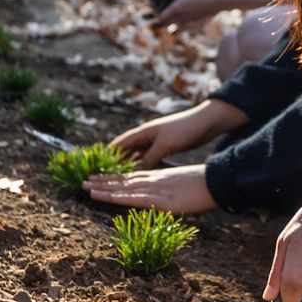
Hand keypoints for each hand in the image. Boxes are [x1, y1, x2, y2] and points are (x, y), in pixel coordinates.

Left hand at [83, 164, 217, 213]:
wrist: (218, 181)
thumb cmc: (205, 185)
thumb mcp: (183, 186)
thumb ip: (170, 190)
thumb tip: (164, 198)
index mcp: (159, 177)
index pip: (131, 177)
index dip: (114, 178)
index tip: (99, 178)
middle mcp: (153, 181)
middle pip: (124, 181)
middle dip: (103, 182)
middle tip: (84, 181)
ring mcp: (156, 189)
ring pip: (125, 188)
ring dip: (104, 189)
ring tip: (86, 188)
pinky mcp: (161, 199)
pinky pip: (135, 198)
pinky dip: (119, 197)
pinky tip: (106, 197)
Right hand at [109, 100, 244, 166]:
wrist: (205, 123)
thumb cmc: (184, 130)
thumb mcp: (165, 145)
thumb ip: (149, 158)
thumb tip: (133, 172)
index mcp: (143, 132)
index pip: (120, 144)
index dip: (107, 154)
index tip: (95, 165)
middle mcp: (146, 137)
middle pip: (125, 150)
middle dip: (114, 162)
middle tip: (102, 174)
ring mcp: (155, 142)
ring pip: (136, 155)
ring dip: (126, 165)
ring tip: (115, 177)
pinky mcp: (165, 148)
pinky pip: (147, 159)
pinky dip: (140, 166)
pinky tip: (137, 175)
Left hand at [152, 0, 225, 30]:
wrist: (220, 1)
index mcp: (176, 9)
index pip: (161, 17)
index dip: (158, 14)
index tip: (158, 8)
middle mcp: (182, 18)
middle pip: (168, 24)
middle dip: (165, 19)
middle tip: (167, 11)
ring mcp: (190, 23)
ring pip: (178, 29)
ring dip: (175, 24)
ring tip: (178, 16)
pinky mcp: (198, 25)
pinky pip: (188, 29)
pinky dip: (185, 26)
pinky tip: (189, 18)